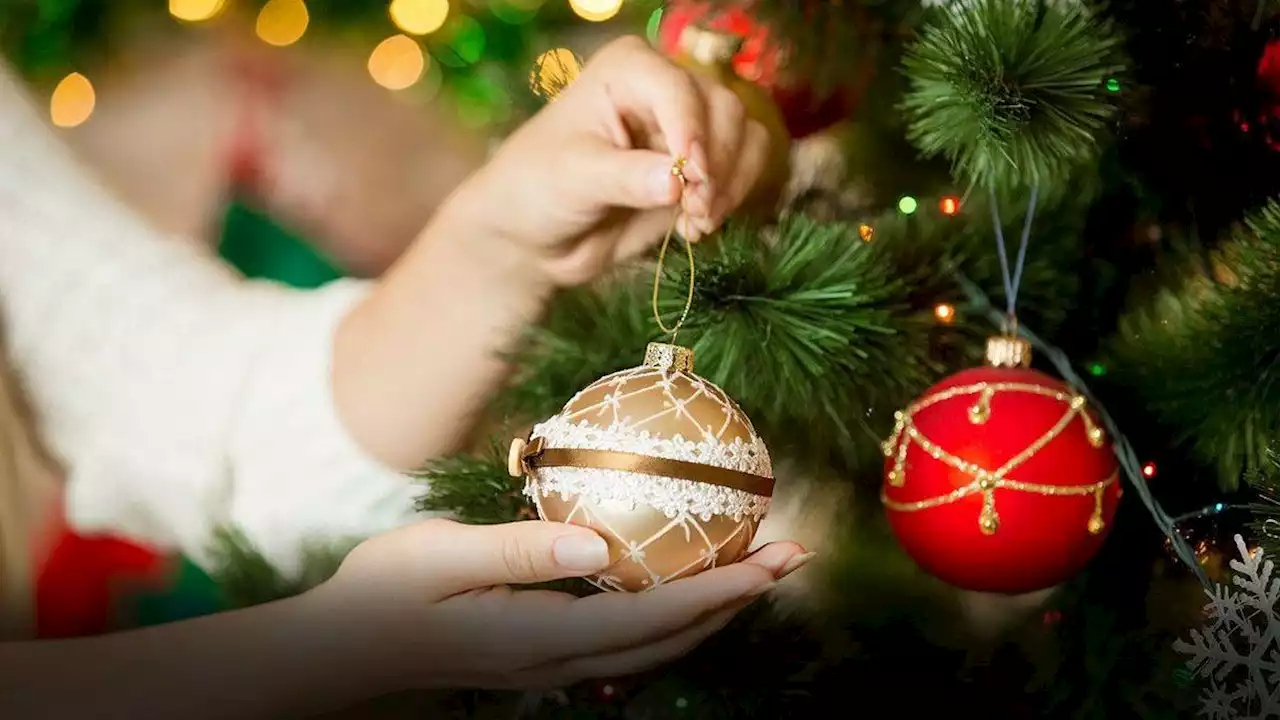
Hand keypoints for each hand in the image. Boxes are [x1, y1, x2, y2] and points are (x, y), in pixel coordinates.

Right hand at [313, 519, 809, 691]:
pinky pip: (627, 641)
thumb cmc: (383, 591)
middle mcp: (559, 660)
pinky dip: (672, 617)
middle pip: (671, 639)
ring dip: (713, 612)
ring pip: (654, 648)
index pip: (655, 618)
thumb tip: (598, 547)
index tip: (776, 561)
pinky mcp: (543, 655)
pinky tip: (682, 587)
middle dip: (738, 600)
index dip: (722, 590)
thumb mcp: (440, 557)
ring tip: (757, 572)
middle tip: (793, 557)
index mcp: (541, 636)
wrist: (344, 647)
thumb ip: (520, 550)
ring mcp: (553, 665)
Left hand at [445, 35, 773, 286]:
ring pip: (746, 137)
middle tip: (693, 211)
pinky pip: (747, 167)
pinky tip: (696, 225)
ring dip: (731, 184)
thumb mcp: (575, 178)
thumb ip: (626, 177)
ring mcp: (688, 125)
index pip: (680, 89)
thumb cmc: (539, 189)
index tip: (691, 181)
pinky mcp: (702, 164)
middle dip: (717, 166)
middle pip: (726, 111)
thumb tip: (676, 183)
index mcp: (629, 69)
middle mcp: (666, 87)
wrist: (537, 235)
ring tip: (696, 222)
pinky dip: (733, 196)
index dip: (693, 133)